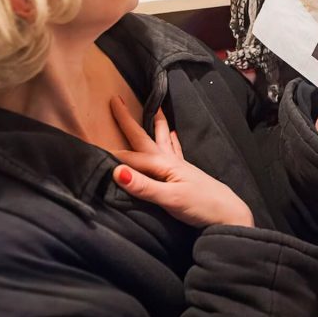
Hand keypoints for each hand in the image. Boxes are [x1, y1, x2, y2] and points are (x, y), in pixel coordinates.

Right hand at [110, 98, 253, 227]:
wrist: (230, 215)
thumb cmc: (201, 207)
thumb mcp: (170, 198)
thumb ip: (143, 186)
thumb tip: (116, 171)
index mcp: (163, 165)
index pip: (129, 158)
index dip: (109, 154)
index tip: (87, 146)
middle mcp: (169, 162)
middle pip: (144, 139)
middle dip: (129, 121)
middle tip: (116, 101)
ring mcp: (179, 167)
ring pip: (162, 140)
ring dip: (155, 124)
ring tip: (154, 108)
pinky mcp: (186, 175)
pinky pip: (175, 151)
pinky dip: (171, 141)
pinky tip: (173, 135)